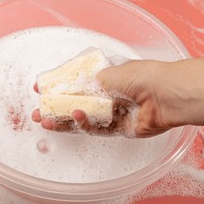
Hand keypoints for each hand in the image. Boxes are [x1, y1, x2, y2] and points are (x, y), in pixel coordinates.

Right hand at [32, 60, 177, 137]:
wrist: (165, 94)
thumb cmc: (140, 76)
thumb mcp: (107, 73)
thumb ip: (86, 82)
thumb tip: (70, 86)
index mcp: (106, 79)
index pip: (77, 85)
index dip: (59, 88)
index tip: (42, 88)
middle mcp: (108, 96)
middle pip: (77, 105)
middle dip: (56, 109)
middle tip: (39, 112)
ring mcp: (112, 113)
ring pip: (83, 119)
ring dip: (64, 120)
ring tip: (45, 120)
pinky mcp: (118, 129)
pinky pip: (97, 128)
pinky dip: (84, 123)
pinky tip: (74, 116)